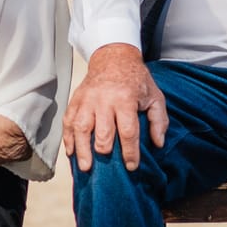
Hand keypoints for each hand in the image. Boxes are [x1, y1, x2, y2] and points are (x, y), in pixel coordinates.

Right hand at [63, 44, 167, 172]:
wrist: (113, 57)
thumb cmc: (136, 81)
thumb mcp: (154, 96)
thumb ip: (158, 120)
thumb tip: (158, 143)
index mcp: (125, 99)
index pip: (127, 131)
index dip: (130, 151)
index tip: (131, 166)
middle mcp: (104, 100)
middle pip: (102, 131)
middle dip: (104, 152)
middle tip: (107, 169)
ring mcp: (87, 100)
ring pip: (81, 128)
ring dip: (82, 149)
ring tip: (85, 167)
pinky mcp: (76, 100)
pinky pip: (68, 121)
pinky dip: (68, 138)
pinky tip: (71, 153)